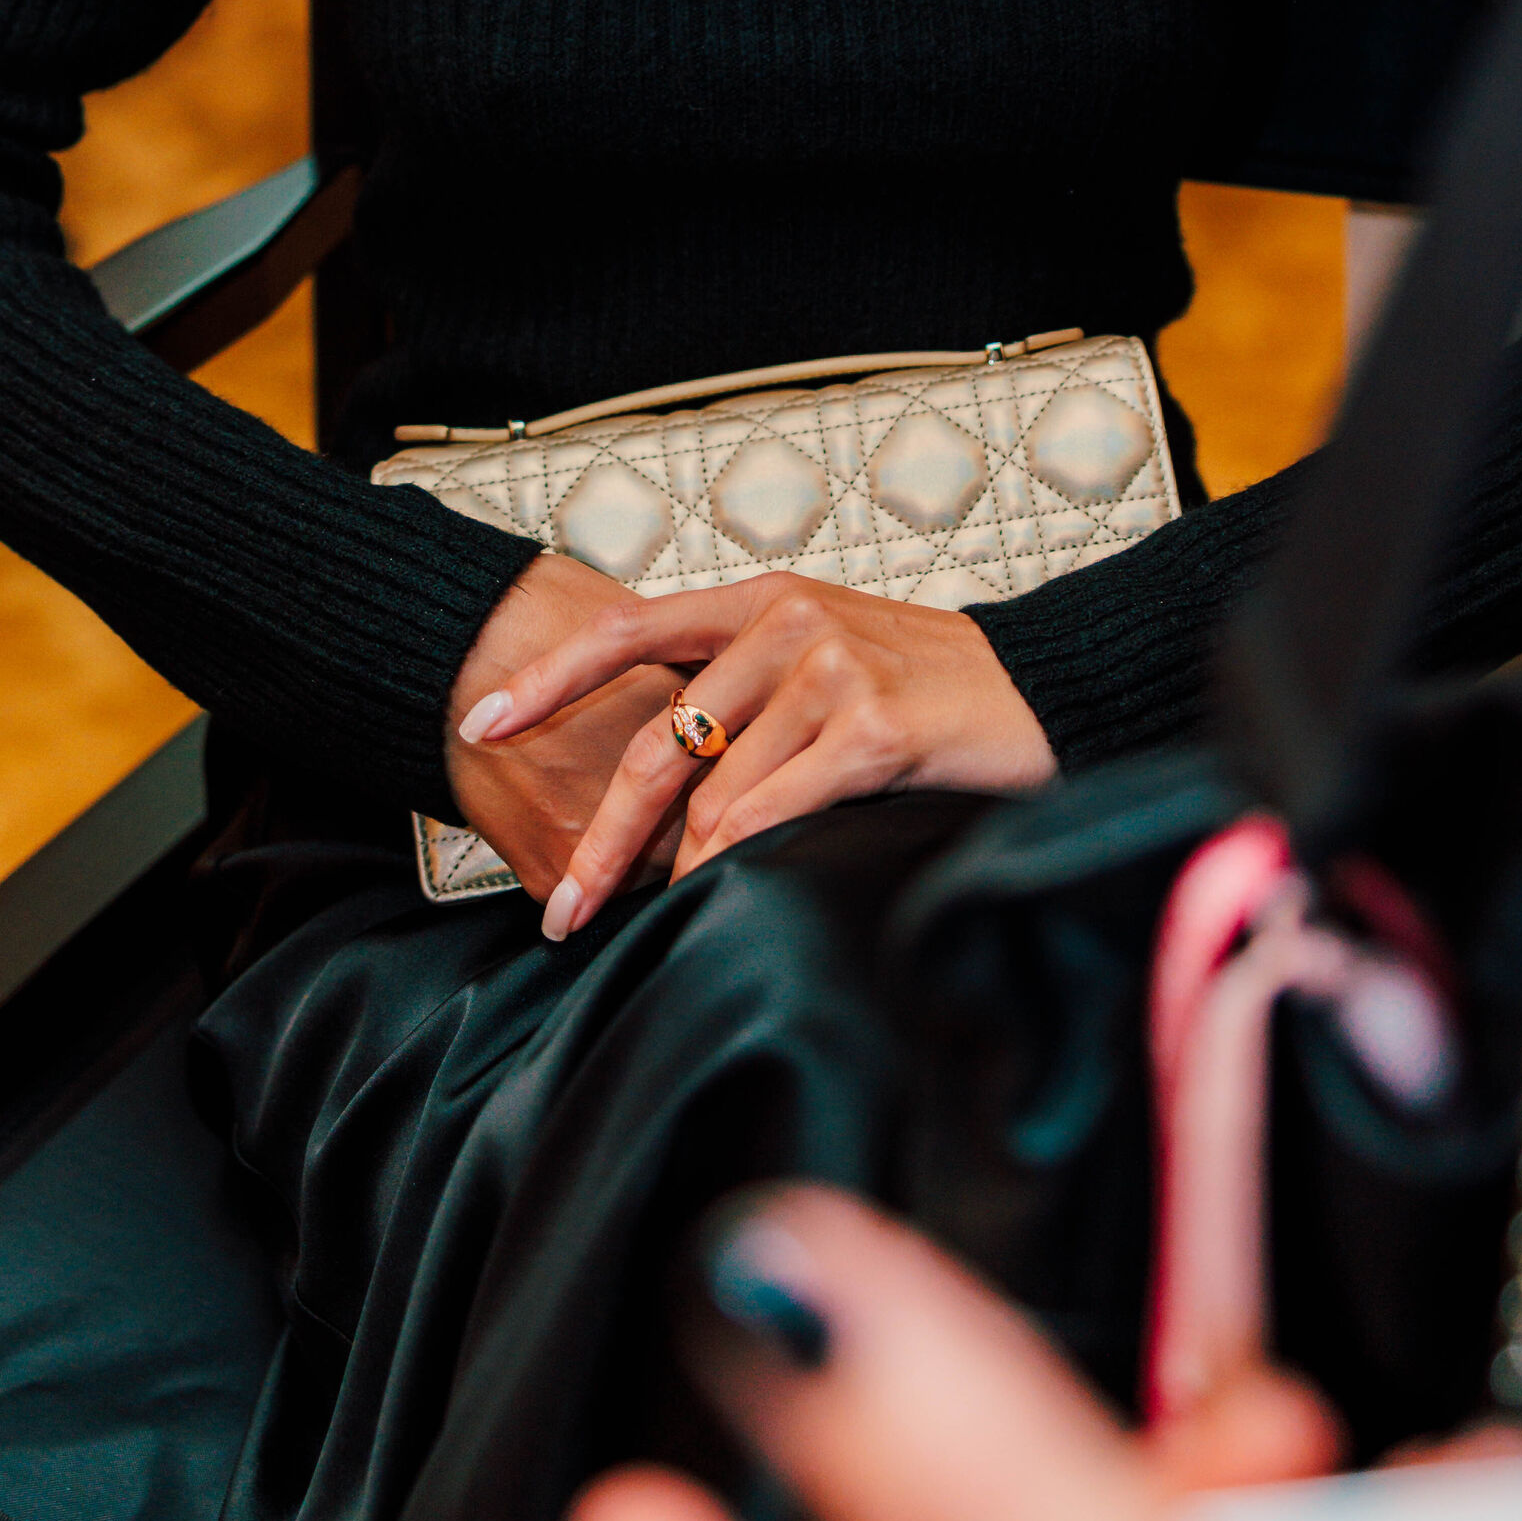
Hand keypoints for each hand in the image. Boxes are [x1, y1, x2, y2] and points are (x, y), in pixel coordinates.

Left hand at [459, 575, 1054, 939]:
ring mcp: (830, 669)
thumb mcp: (821, 664)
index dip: (547, 678)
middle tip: (562, 913)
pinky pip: (773, 815)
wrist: (1043, 694)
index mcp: (760, 601)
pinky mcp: (874, 726)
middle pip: (657, 746)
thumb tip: (655, 786)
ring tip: (680, 919)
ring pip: (715, 800)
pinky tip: (726, 899)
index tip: (479, 725)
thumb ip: (741, 697)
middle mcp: (785, 621)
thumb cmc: (922, 692)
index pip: (628, 631)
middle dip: (602, 841)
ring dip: (689, 873)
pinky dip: (739, 866)